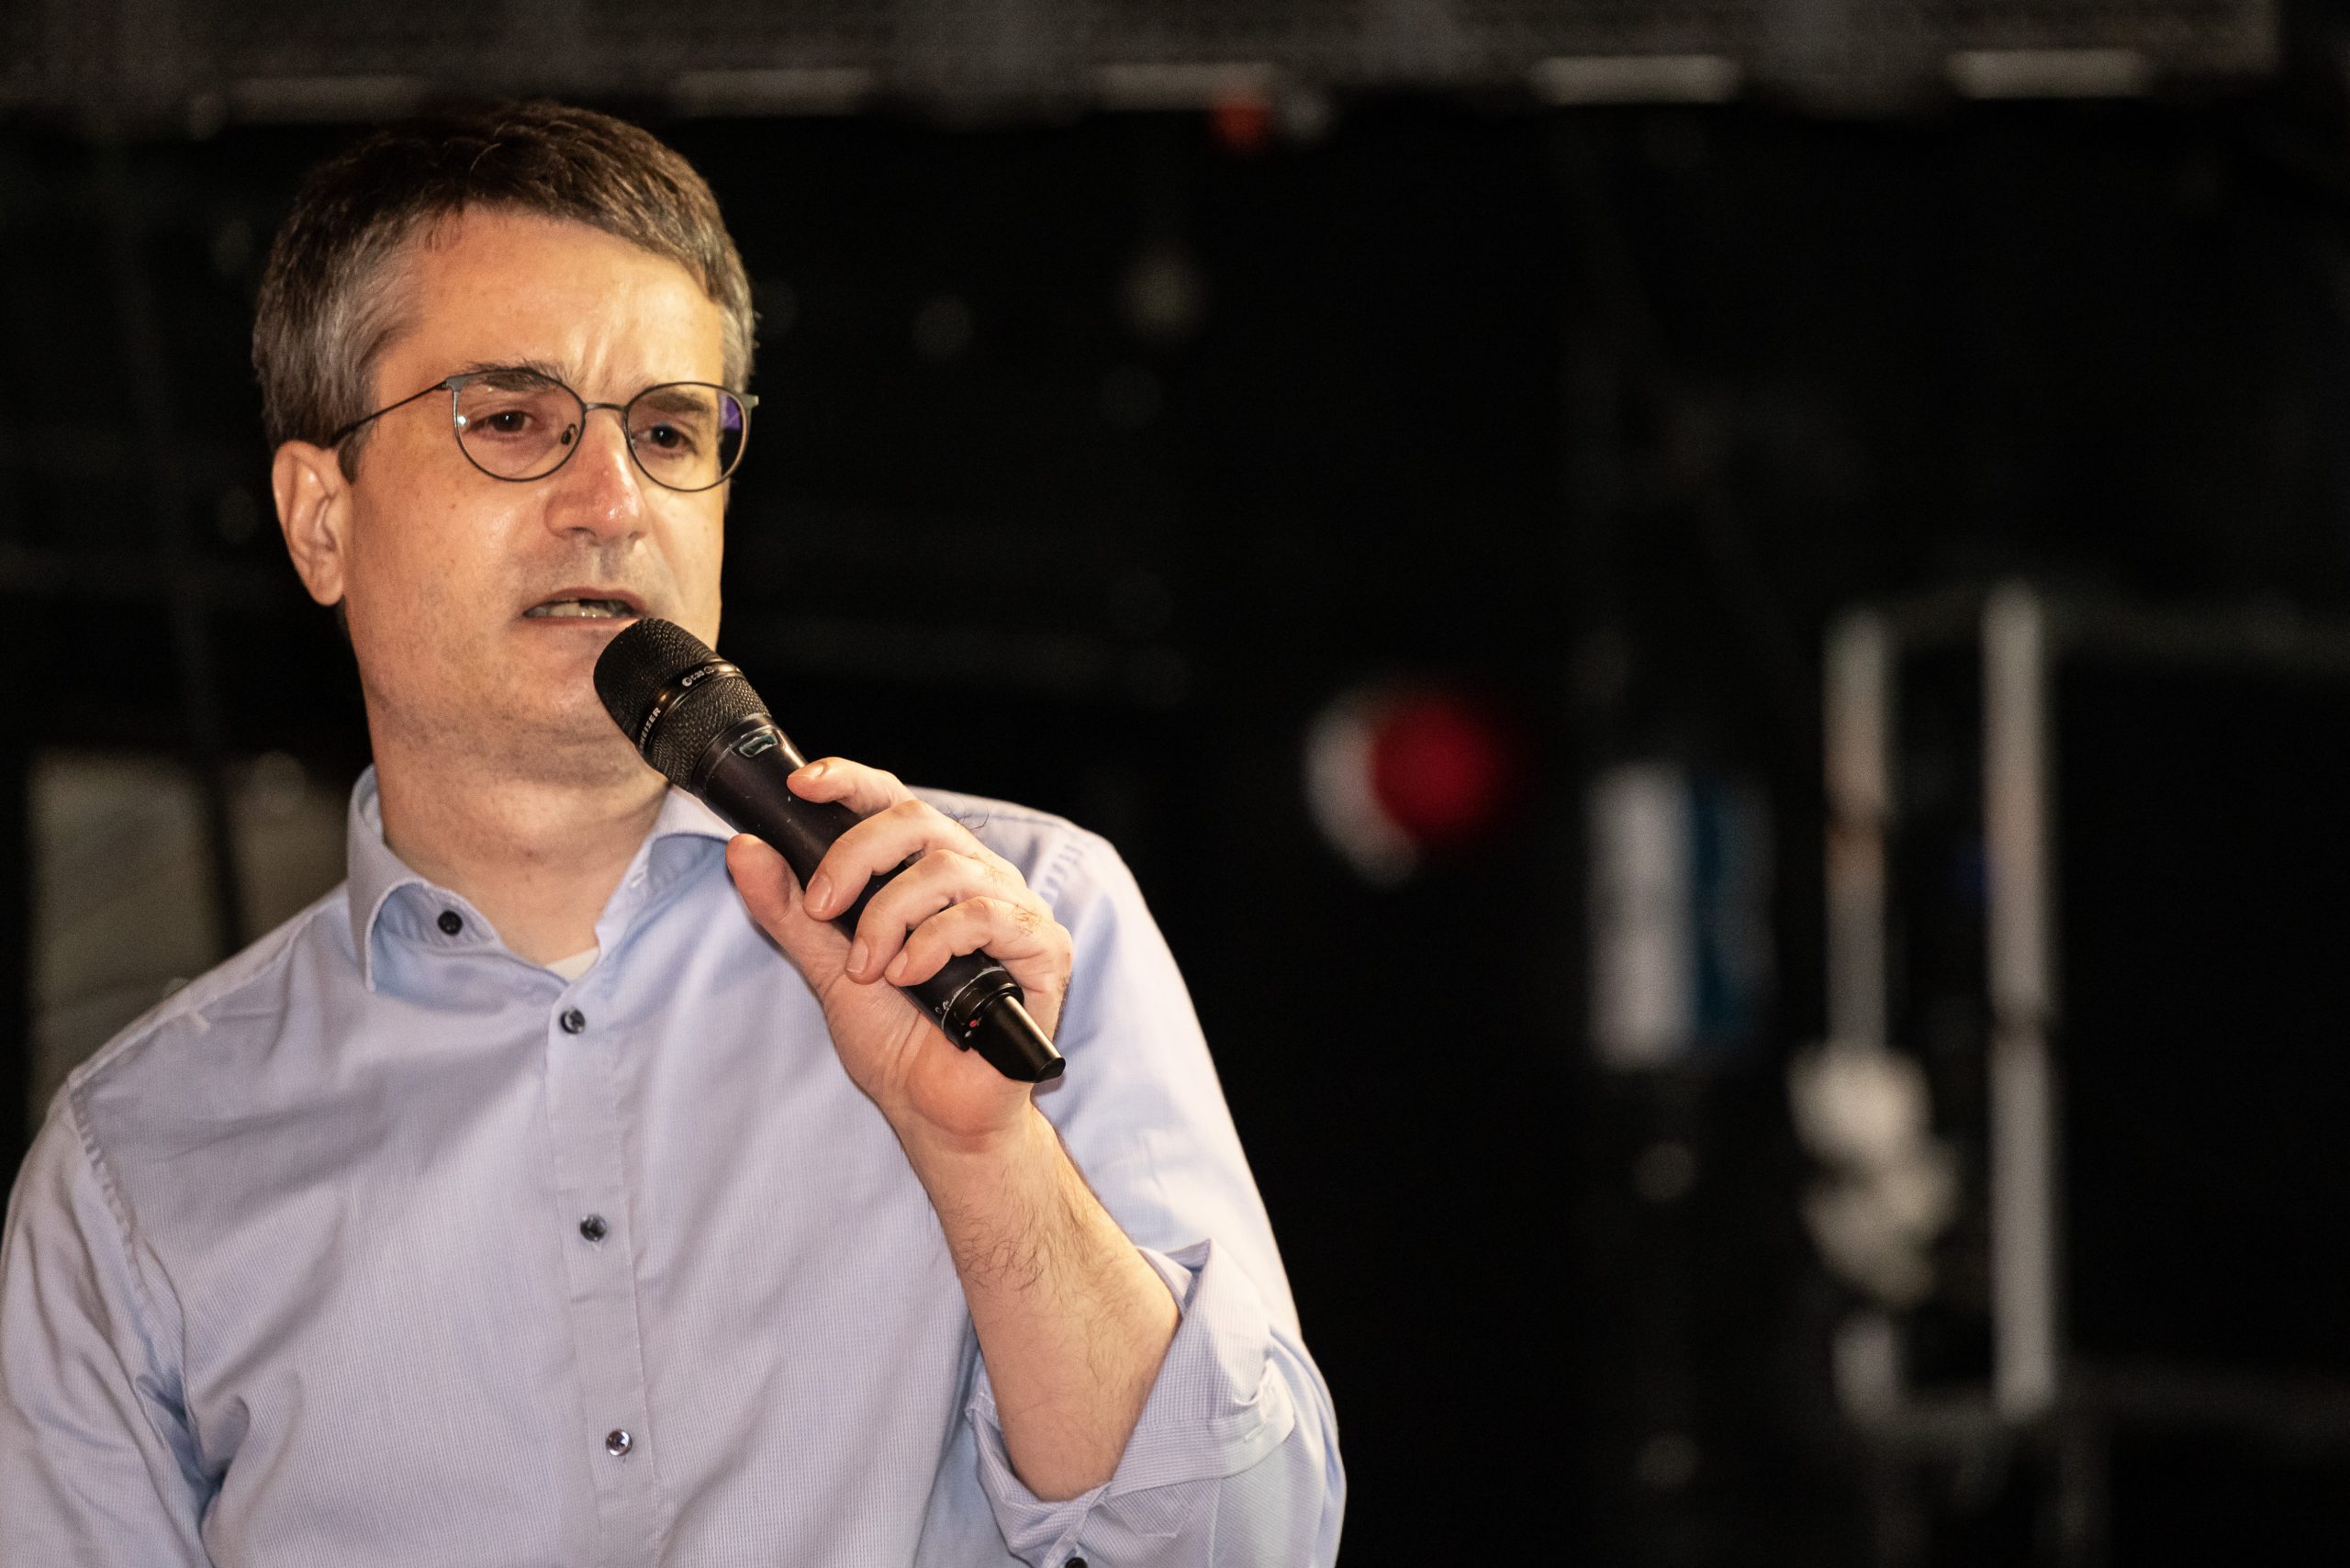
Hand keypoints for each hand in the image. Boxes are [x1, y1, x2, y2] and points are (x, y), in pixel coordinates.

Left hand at [723, 757, 1071, 1149]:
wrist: (935, 1111)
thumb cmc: (896, 1039)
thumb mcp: (826, 967)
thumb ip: (790, 910)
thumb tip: (744, 848)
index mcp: (928, 872)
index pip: (893, 801)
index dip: (850, 781)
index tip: (802, 786)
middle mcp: (976, 877)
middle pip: (918, 819)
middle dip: (856, 857)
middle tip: (822, 909)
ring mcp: (1014, 909)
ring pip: (947, 867)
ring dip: (890, 917)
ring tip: (870, 969)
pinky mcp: (1042, 948)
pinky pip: (985, 916)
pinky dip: (934, 942)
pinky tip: (910, 977)